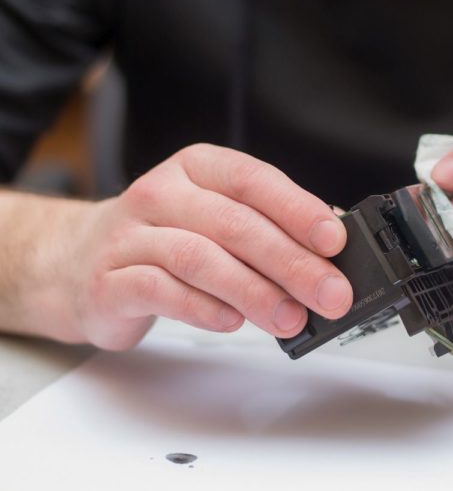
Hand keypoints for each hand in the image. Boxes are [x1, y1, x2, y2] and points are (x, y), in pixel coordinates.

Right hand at [34, 144, 351, 348]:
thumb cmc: (165, 237)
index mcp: (197, 168)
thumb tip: (331, 249)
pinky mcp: (110, 280)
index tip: (335, 240)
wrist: (78, 261)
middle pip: (234, 224)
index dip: (298, 209)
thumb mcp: (217, 217)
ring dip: (253, 291)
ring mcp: (130, 235)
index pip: (254, 180)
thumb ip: (269, 227)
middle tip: (329, 294)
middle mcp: (162, 193)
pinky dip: (203, 308)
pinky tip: (233, 321)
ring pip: (200, 258)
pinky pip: (160, 291)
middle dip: (291, 262)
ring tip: (291, 318)